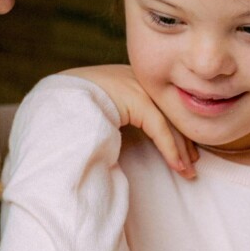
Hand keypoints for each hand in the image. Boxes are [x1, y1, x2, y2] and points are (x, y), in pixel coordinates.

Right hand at [60, 65, 197, 177]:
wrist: (57, 97)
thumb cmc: (73, 107)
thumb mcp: (101, 105)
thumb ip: (118, 111)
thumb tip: (124, 129)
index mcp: (129, 78)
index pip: (160, 105)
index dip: (174, 127)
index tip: (183, 148)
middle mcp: (138, 79)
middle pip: (170, 112)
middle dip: (183, 139)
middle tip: (192, 161)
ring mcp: (139, 87)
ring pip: (169, 122)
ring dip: (181, 150)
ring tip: (188, 172)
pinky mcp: (138, 100)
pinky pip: (160, 129)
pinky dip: (171, 150)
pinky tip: (178, 167)